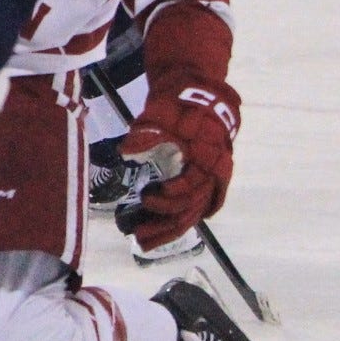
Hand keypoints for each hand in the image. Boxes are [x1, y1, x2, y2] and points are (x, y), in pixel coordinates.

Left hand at [115, 80, 239, 251]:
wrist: (198, 99)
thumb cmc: (180, 107)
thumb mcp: (162, 116)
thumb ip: (146, 135)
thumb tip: (126, 151)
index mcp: (207, 158)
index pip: (191, 186)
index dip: (170, 196)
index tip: (147, 195)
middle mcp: (212, 175)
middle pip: (190, 210)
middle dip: (163, 226)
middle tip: (138, 236)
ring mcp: (209, 182)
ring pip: (190, 214)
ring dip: (167, 229)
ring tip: (143, 241)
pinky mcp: (202, 184)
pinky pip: (193, 209)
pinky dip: (177, 221)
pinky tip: (162, 231)